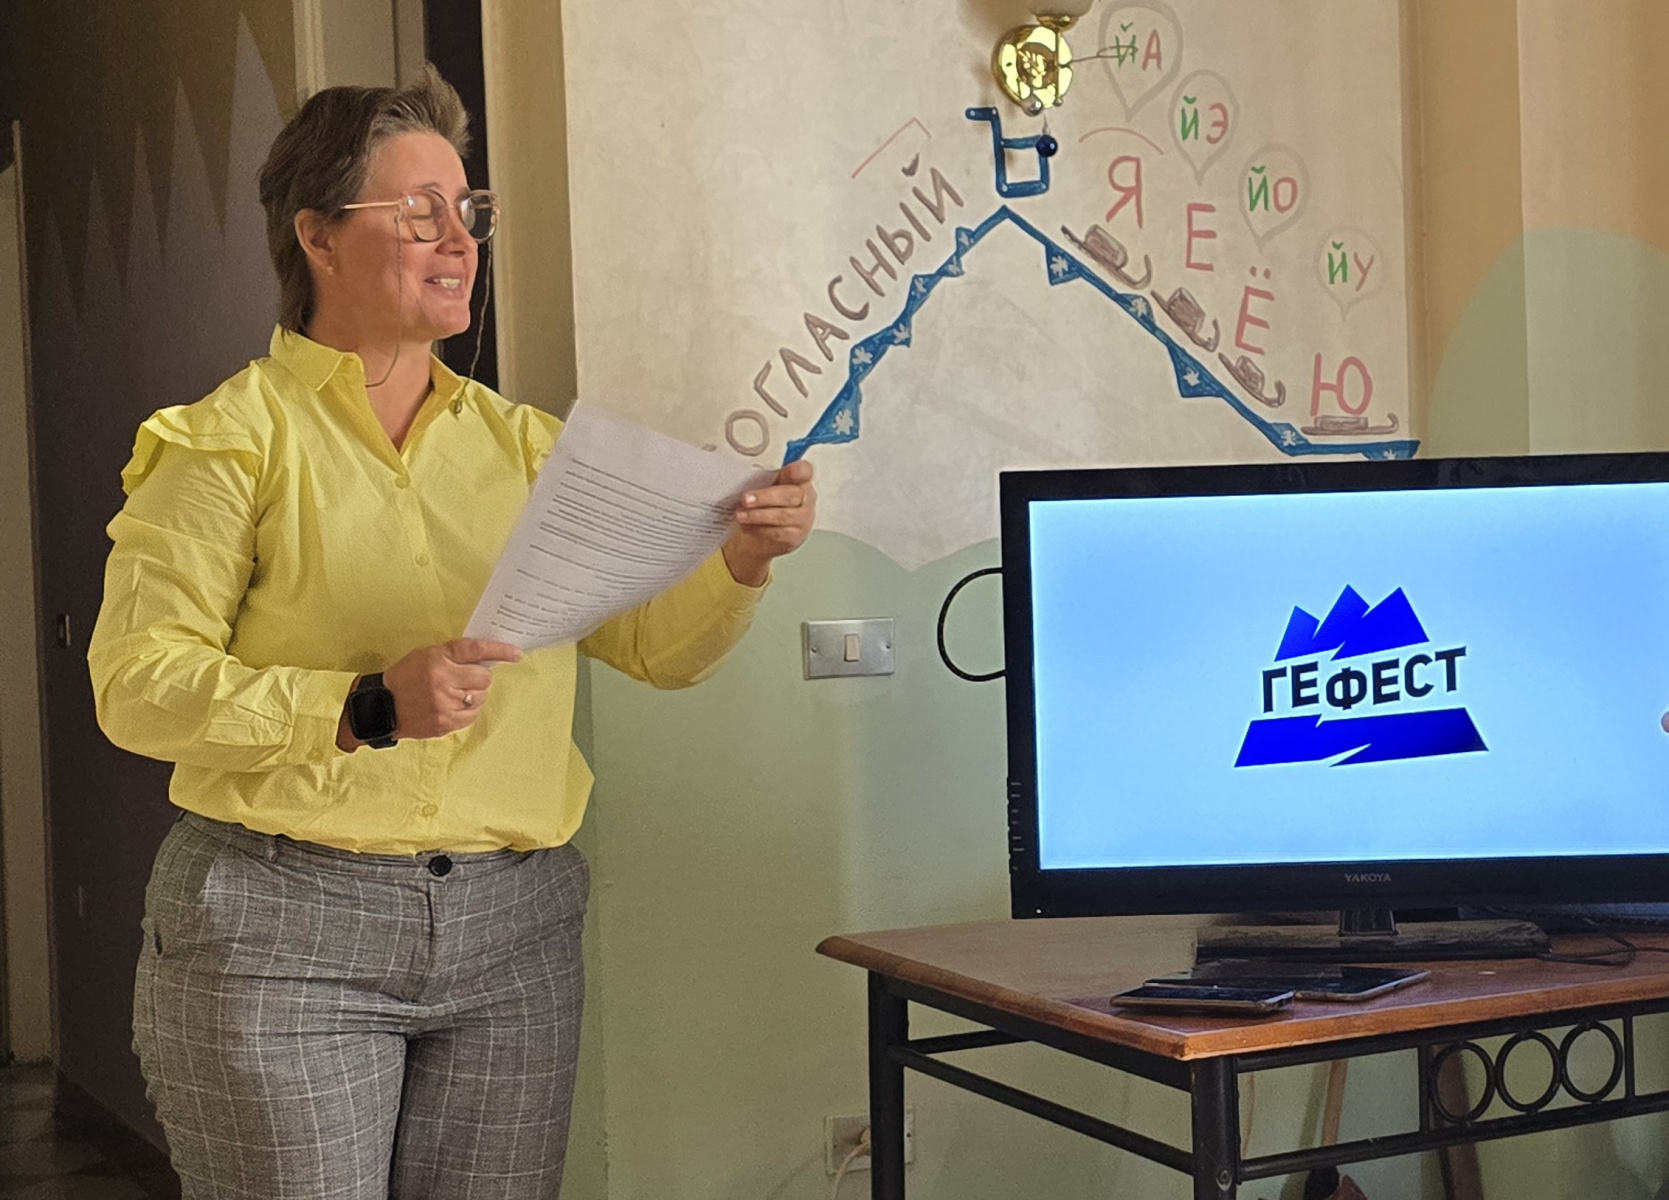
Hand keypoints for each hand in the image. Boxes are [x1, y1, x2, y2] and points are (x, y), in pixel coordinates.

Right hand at [338, 638, 522, 748]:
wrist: (380, 706)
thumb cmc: (405, 677)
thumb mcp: (425, 656)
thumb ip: (453, 656)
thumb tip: (485, 659)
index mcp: (438, 659)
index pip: (476, 650)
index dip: (500, 651)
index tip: (516, 654)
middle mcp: (443, 681)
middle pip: (484, 678)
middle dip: (480, 677)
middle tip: (467, 678)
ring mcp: (445, 704)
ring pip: (480, 698)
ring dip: (475, 695)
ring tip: (456, 693)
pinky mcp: (445, 723)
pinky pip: (472, 715)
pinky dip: (468, 710)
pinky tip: (454, 706)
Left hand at [722, 460, 815, 586]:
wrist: (768, 530)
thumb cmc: (769, 502)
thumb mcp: (768, 484)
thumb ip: (765, 476)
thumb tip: (748, 471)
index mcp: (800, 479)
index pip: (804, 471)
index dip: (798, 470)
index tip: (790, 470)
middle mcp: (806, 498)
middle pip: (790, 495)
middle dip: (765, 497)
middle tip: (745, 499)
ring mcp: (803, 519)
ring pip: (783, 516)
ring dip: (758, 515)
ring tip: (740, 515)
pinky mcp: (795, 537)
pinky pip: (777, 533)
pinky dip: (759, 529)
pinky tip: (746, 526)